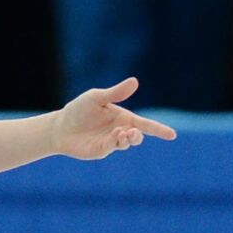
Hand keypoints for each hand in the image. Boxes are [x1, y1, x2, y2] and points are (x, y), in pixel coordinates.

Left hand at [51, 77, 176, 159]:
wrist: (60, 127)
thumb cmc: (78, 110)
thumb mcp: (96, 98)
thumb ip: (115, 93)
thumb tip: (135, 82)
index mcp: (123, 117)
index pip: (145, 124)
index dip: (159, 130)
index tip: (172, 135)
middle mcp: (120, 130)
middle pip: (138, 136)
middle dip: (139, 135)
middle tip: (133, 132)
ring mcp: (111, 142)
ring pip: (127, 143)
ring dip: (128, 138)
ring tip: (122, 133)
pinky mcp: (102, 150)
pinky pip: (113, 146)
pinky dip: (116, 141)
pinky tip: (114, 135)